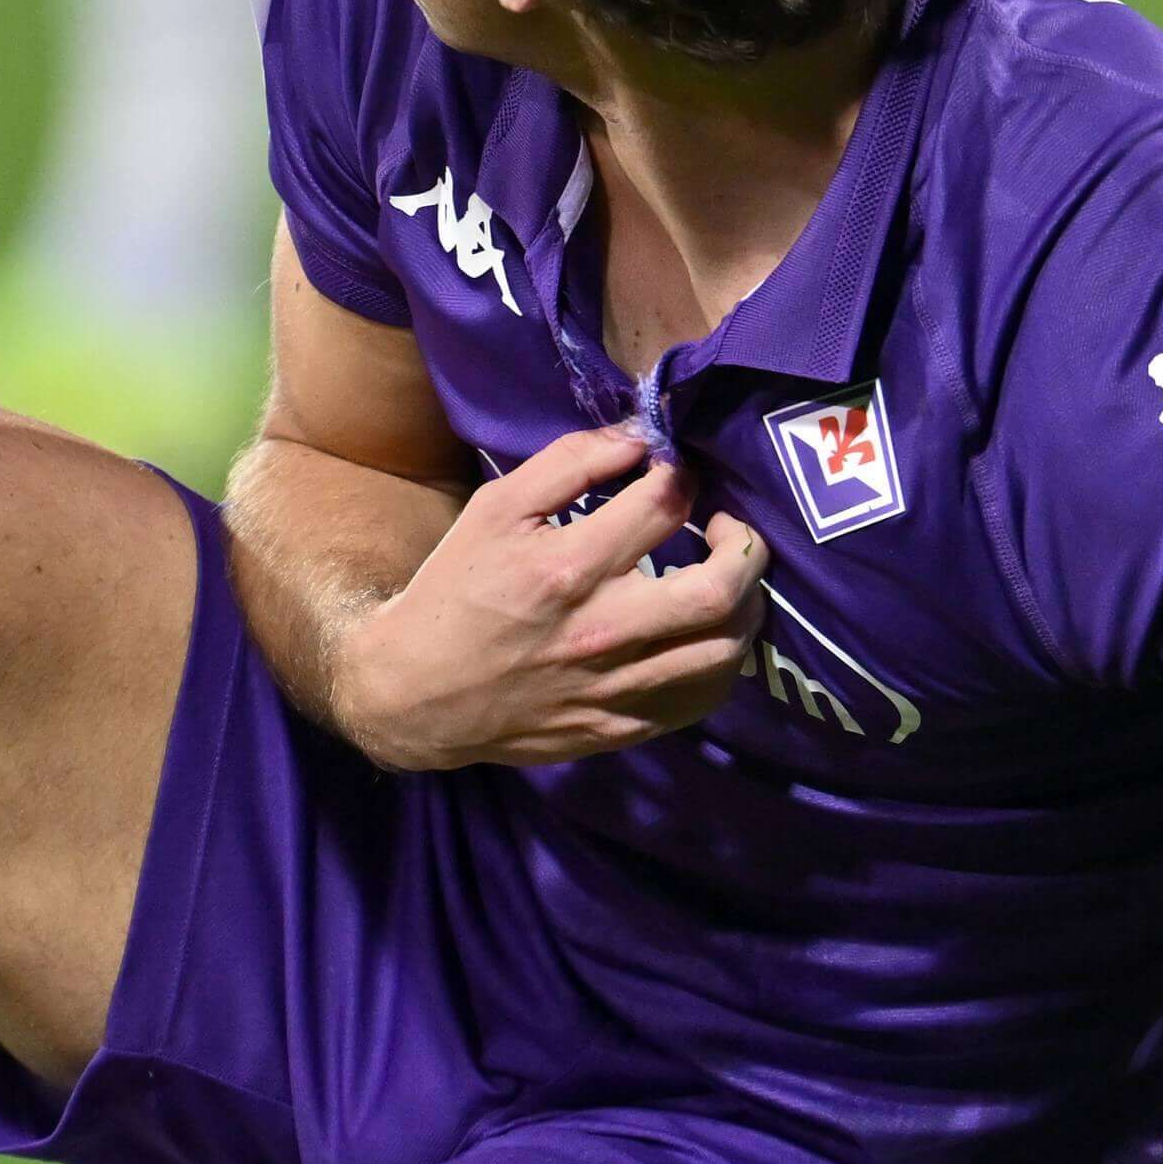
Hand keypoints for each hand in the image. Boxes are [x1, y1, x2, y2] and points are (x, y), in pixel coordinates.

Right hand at [332, 429, 763, 771]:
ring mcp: (616, 688)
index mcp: (567, 568)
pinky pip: (702, 699)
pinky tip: (708, 637)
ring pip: (725, 651)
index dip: (682, 475)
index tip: (675, 472)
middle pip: (720, 591)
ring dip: (746, 605)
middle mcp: (602, 631)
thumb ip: (569, 462)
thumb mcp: (495, 509)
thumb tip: (638, 436)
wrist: (416, 691)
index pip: (664, 506)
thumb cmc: (456, 588)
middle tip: (727, 528)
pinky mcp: (621, 727)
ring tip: (729, 580)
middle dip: (744, 546)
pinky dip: (722, 662)